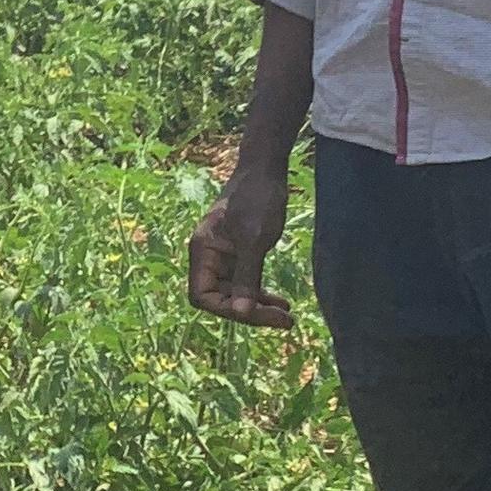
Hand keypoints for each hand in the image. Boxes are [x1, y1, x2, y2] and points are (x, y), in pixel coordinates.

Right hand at [187, 151, 296, 326]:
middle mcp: (208, 256)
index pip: (203, 296)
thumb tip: (240, 313)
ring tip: (288, 317)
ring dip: (259, 307)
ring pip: (235, 294)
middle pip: (221, 299)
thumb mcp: (254, 240)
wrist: (266, 169)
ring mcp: (223, 256)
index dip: (228, 310)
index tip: (260, 314)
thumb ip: (246, 277)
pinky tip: (282, 303)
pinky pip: (246, 282)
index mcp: (202, 251)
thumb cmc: (257, 198)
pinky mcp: (238, 253)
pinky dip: (262, 294)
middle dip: (251, 313)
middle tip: (285, 321)